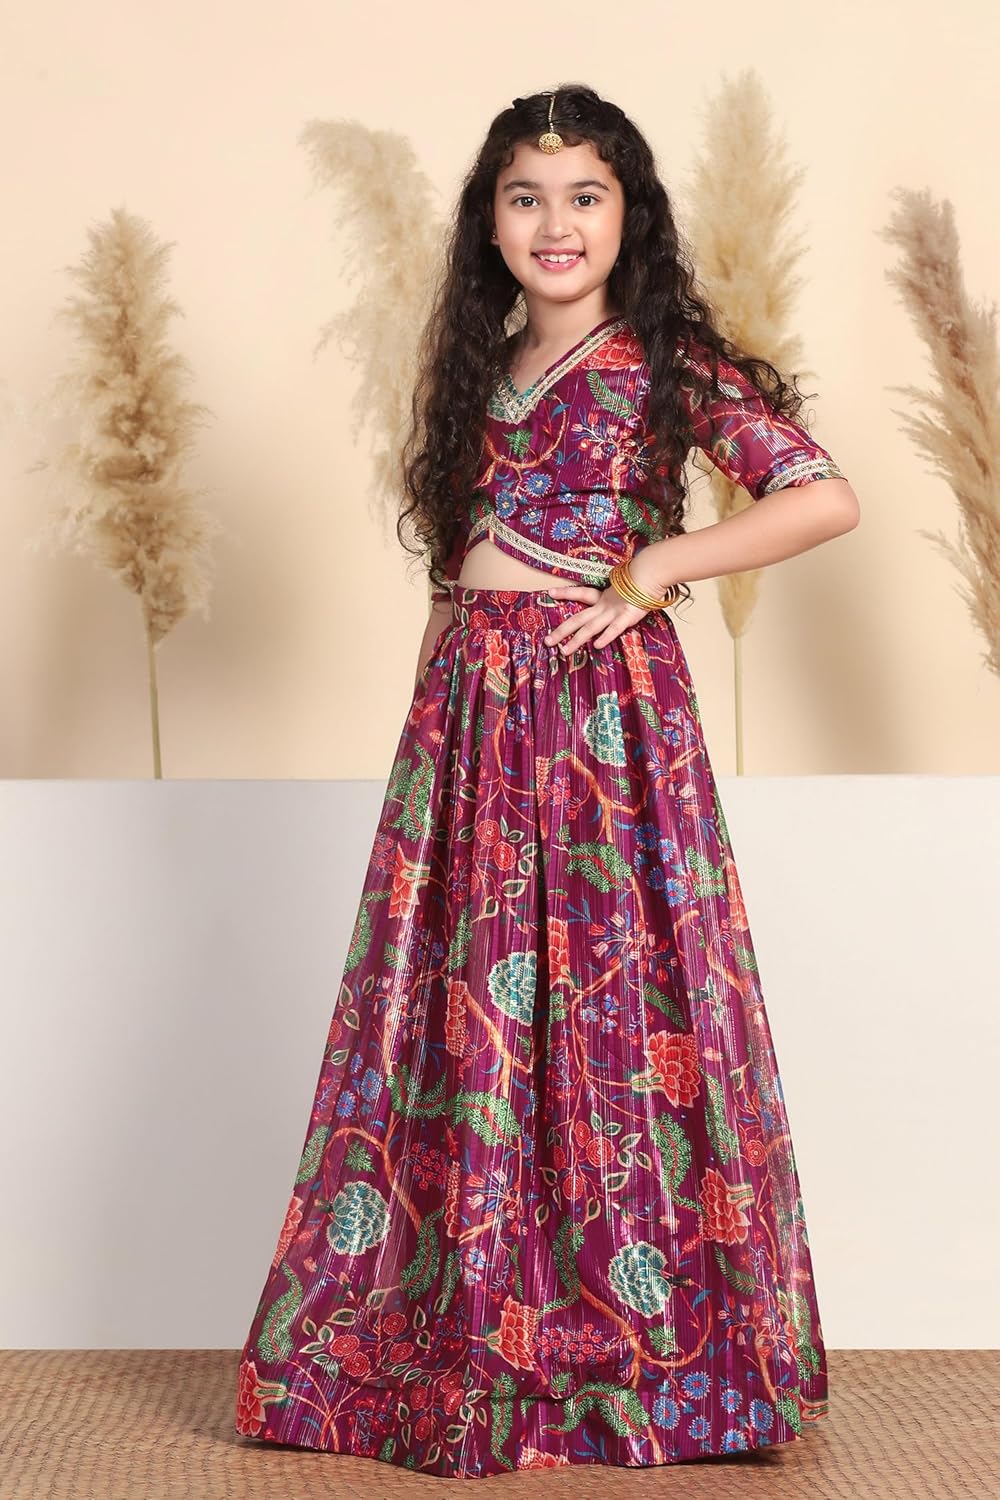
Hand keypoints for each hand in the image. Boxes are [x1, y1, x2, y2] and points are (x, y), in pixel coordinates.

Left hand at [543, 552, 673, 653]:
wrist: (652, 572)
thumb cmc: (641, 578)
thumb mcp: (626, 586)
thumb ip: (619, 592)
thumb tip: (618, 593)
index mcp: (604, 596)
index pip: (581, 593)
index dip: (565, 593)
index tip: (549, 592)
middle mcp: (604, 606)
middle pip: (578, 619)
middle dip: (562, 630)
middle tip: (547, 641)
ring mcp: (614, 612)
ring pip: (590, 628)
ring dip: (576, 640)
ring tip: (563, 651)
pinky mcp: (627, 617)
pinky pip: (615, 628)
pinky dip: (605, 636)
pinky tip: (596, 645)